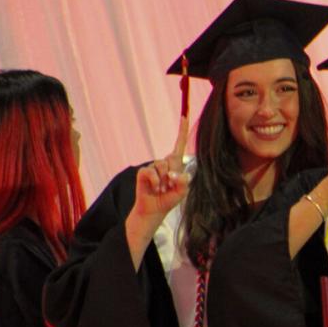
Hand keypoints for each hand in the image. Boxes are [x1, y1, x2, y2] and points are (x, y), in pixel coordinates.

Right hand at [126, 114, 191, 268]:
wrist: (153, 210)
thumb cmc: (167, 200)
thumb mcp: (181, 193)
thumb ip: (183, 183)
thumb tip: (177, 175)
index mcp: (175, 165)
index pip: (179, 145)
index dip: (182, 131)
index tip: (184, 116)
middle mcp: (164, 163)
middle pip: (172, 158)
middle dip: (173, 174)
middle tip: (169, 187)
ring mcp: (153, 167)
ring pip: (162, 166)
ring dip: (164, 180)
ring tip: (161, 189)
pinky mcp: (143, 172)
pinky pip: (151, 171)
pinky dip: (155, 181)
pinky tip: (155, 188)